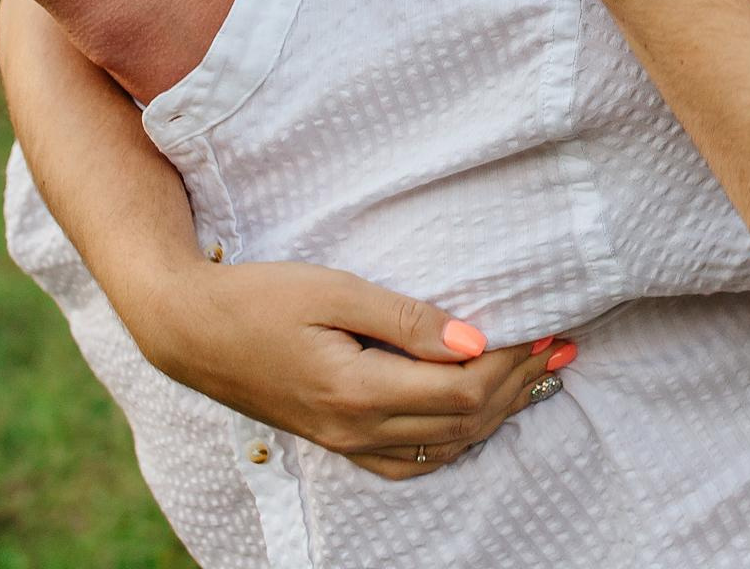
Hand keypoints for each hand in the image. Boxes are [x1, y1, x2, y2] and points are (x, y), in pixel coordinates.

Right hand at [138, 259, 574, 480]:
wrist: (190, 329)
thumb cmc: (259, 296)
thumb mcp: (334, 290)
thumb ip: (407, 319)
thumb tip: (476, 340)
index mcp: (356, 391)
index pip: (461, 391)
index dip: (511, 363)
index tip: (544, 327)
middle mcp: (354, 429)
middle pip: (462, 422)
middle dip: (518, 385)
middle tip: (558, 346)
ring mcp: (344, 442)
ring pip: (443, 447)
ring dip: (496, 413)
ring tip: (536, 375)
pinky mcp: (336, 440)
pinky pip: (411, 459)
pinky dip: (455, 438)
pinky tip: (476, 411)